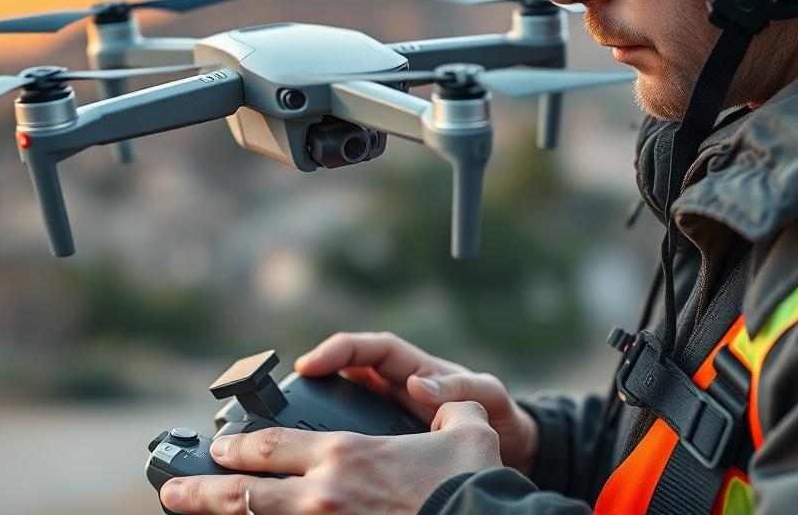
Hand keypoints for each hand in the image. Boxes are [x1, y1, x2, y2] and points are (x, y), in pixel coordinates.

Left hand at [160, 401, 500, 513]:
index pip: (271, 446)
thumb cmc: (471, 486)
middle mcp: (322, 495)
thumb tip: (436, 395)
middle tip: (170, 489)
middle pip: (242, 493)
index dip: (239, 445)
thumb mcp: (467, 430)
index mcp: (345, 454)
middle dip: (200, 489)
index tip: (222, 446)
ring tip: (184, 511)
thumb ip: (448, 406)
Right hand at [295, 332, 538, 474]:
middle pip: (348, 368)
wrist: (511, 450)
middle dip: (317, 372)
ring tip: (289, 419)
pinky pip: (355, 428)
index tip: (310, 363)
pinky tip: (317, 450)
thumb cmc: (499, 416)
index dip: (339, 350)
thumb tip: (417, 384)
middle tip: (286, 389)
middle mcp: (399, 383)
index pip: (371, 347)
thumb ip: (458, 388)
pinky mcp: (389, 437)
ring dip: (319, 402)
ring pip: (345, 398)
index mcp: (417, 366)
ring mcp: (391, 409)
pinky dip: (335, 434)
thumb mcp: (486, 397)